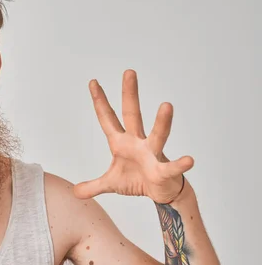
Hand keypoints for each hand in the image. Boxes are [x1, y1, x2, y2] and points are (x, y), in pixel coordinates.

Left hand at [73, 69, 193, 203]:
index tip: (93, 82)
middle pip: (132, 114)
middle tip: (128, 72)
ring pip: (158, 135)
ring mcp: (152, 154)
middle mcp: (138, 143)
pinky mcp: (164, 171)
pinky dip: (180, 164)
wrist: (161, 192)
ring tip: (167, 105)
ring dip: (162, 121)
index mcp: (121, 143)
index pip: (108, 118)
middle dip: (129, 94)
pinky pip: (172, 167)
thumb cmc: (137, 181)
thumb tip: (75, 193)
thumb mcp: (110, 184)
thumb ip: (93, 186)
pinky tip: (189, 160)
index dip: (100, 102)